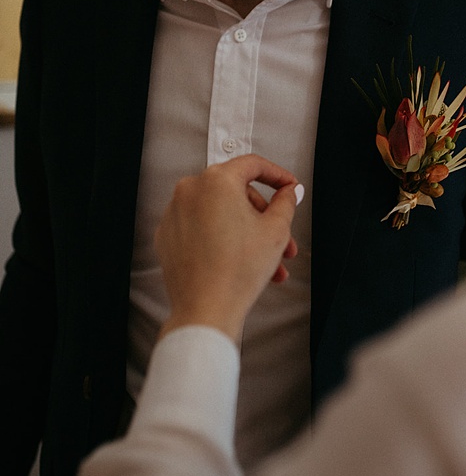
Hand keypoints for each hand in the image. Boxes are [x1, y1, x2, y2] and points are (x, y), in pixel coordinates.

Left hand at [155, 155, 302, 344]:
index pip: (252, 165)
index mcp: (216, 181)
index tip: (288, 187)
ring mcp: (174, 213)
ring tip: (268, 263)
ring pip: (220, 213)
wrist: (206, 310)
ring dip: (247, 233)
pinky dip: (222, 239)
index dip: (277, 175)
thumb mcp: (276, 230)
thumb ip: (285, 202)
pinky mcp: (167, 236)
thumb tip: (288, 192)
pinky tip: (240, 261)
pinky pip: (201, 228)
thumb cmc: (237, 271)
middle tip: (283, 240)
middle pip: (237, 193)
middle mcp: (190, 191)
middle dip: (264, 217)